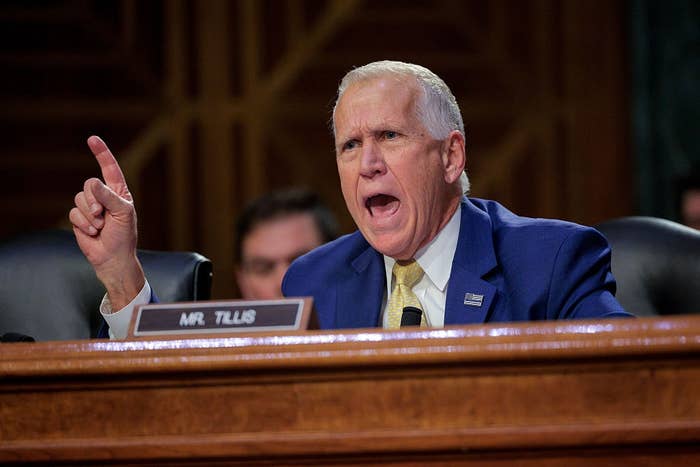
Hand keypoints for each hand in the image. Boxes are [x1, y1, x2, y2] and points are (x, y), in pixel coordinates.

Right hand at [69, 136, 144, 309]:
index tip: (92, 139)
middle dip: (94, 201)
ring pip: (79, 198)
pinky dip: (83, 223)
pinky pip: (73, 213)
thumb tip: (94, 183)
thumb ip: (109, 197)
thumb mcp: (123, 214)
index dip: (101, 153)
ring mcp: (89, 207)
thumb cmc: (124, 236)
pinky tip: (92, 232)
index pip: (109, 168)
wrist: (112, 257)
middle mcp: (103, 196)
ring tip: (100, 226)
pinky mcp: (79, 218)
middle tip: (103, 216)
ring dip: (90, 215)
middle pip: (89, 185)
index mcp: (118, 192)